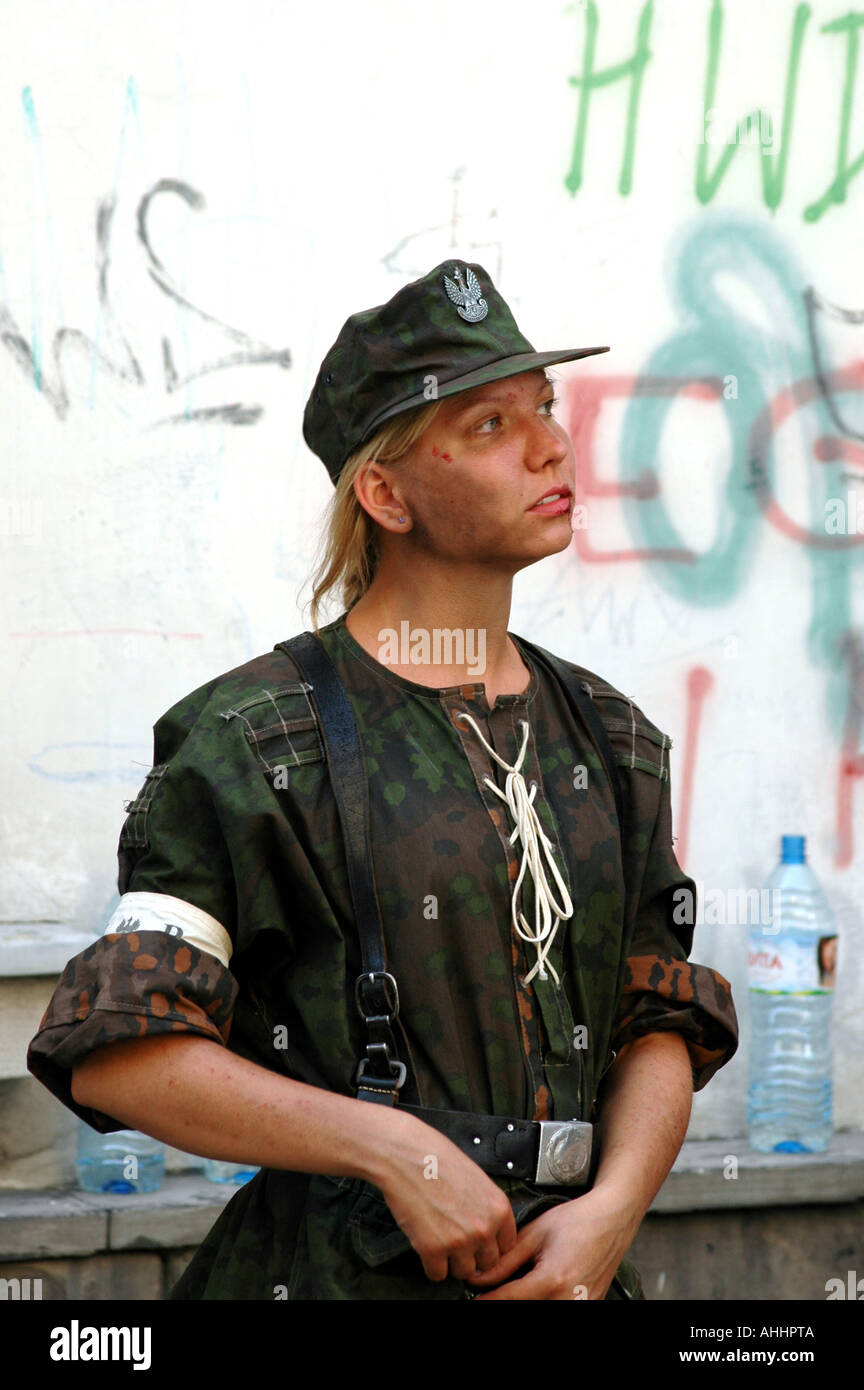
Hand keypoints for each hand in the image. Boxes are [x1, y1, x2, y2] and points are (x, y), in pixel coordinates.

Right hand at [375, 1117, 517, 1282]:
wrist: (405, 1155)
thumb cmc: (436, 1158)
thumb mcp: (476, 1178)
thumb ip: (486, 1206)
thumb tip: (486, 1226)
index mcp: (498, 1208)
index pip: (507, 1245)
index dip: (491, 1245)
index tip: (480, 1243)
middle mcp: (484, 1228)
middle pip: (487, 1263)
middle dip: (473, 1255)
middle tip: (457, 1242)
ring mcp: (460, 1241)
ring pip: (464, 1272)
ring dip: (452, 1262)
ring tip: (440, 1241)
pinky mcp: (433, 1250)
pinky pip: (437, 1274)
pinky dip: (430, 1264)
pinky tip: (426, 1244)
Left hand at [463, 1185, 639, 1300]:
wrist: (612, 1218)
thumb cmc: (578, 1220)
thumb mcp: (535, 1233)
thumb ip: (506, 1260)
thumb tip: (478, 1276)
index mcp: (552, 1279)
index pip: (507, 1299)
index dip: (485, 1300)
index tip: (472, 1297)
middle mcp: (568, 1300)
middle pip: (523, 1309)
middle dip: (504, 1300)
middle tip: (492, 1290)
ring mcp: (581, 1308)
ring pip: (539, 1311)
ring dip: (523, 1301)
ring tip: (514, 1288)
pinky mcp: (588, 1309)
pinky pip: (556, 1309)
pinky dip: (542, 1301)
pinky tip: (535, 1290)